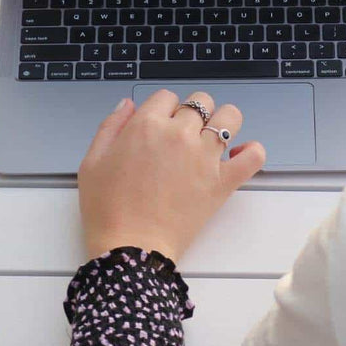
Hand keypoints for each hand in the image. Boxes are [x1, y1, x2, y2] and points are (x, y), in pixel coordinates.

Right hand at [78, 89, 266, 262]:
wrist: (129, 248)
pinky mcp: (222, 182)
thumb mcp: (92, 161)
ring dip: (224, 123)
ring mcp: (204, 157)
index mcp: (146, 125)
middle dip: (193, 113)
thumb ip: (110, 126)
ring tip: (214, 139)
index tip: (160, 127)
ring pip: (230, 117)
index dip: (163, 110)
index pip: (166, 96)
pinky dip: (251, 152)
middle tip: (183, 135)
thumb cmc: (107, 210)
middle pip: (200, 102)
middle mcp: (179, 134)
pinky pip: (253, 156)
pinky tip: (238, 156)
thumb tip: (127, 104)